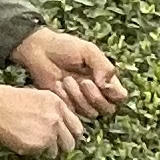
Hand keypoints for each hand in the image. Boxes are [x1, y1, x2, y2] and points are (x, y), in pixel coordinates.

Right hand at [0, 83, 85, 157]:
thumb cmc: (5, 100)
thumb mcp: (34, 96)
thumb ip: (50, 110)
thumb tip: (56, 124)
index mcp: (57, 104)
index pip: (76, 126)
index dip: (70, 135)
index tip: (65, 139)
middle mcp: (57, 118)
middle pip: (70, 142)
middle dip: (62, 147)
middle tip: (52, 148)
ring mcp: (49, 133)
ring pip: (56, 152)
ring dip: (46, 151)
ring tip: (32, 144)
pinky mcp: (38, 145)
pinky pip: (40, 155)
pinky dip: (32, 152)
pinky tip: (21, 142)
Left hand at [12, 26, 127, 119]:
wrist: (39, 50)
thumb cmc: (65, 47)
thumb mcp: (88, 50)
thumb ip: (104, 66)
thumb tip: (107, 85)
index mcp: (105, 79)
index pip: (120, 96)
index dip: (115, 94)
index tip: (102, 82)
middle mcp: (96, 92)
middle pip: (108, 109)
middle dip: (95, 97)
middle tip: (83, 82)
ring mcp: (81, 100)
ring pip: (91, 113)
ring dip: (79, 97)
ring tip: (67, 80)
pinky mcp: (66, 105)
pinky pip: (72, 112)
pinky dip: (66, 99)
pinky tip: (58, 85)